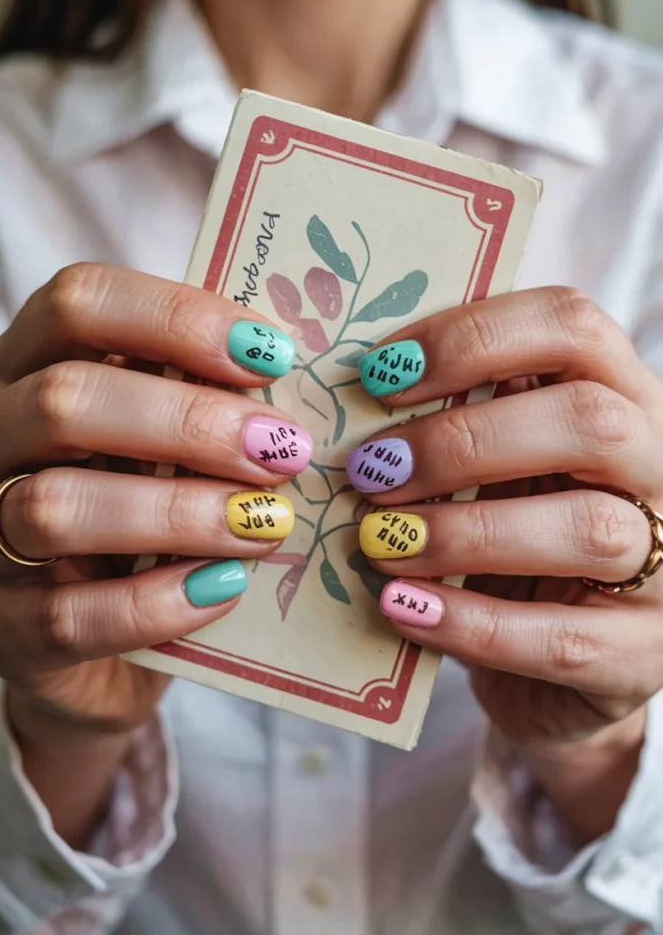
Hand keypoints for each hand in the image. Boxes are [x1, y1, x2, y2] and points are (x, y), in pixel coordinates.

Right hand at [0, 263, 309, 738]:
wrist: (83, 638)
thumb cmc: (130, 509)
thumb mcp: (149, 436)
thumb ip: (192, 395)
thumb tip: (283, 375)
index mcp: (23, 366)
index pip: (79, 303)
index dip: (178, 318)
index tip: (269, 356)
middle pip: (65, 400)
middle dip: (190, 422)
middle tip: (279, 449)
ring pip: (55, 507)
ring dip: (178, 513)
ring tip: (263, 523)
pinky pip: (67, 615)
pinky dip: (156, 603)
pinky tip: (222, 589)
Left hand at [349, 287, 662, 836]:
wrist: (560, 662)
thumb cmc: (515, 538)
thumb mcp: (496, 466)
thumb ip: (459, 422)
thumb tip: (359, 392)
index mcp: (620, 398)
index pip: (573, 328)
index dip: (475, 337)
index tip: (383, 373)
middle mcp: (659, 468)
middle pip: (590, 421)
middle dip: (463, 442)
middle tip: (373, 471)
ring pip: (589, 529)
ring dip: (465, 534)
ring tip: (379, 543)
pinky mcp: (642, 655)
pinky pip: (564, 639)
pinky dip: (472, 624)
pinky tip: (404, 608)